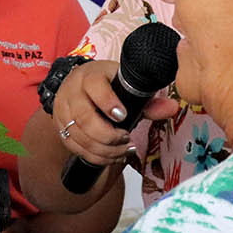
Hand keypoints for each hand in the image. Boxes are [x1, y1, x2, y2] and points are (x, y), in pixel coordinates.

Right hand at [53, 60, 178, 165]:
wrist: (79, 86)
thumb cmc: (106, 85)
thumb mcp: (126, 86)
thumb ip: (148, 101)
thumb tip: (172, 108)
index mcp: (89, 76)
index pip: (94, 86)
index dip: (108, 102)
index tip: (122, 116)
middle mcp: (72, 92)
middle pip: (84, 117)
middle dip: (108, 135)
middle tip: (127, 140)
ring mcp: (63, 111)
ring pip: (80, 136)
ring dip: (104, 149)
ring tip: (124, 151)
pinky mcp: (61, 128)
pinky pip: (76, 147)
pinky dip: (96, 156)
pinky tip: (112, 156)